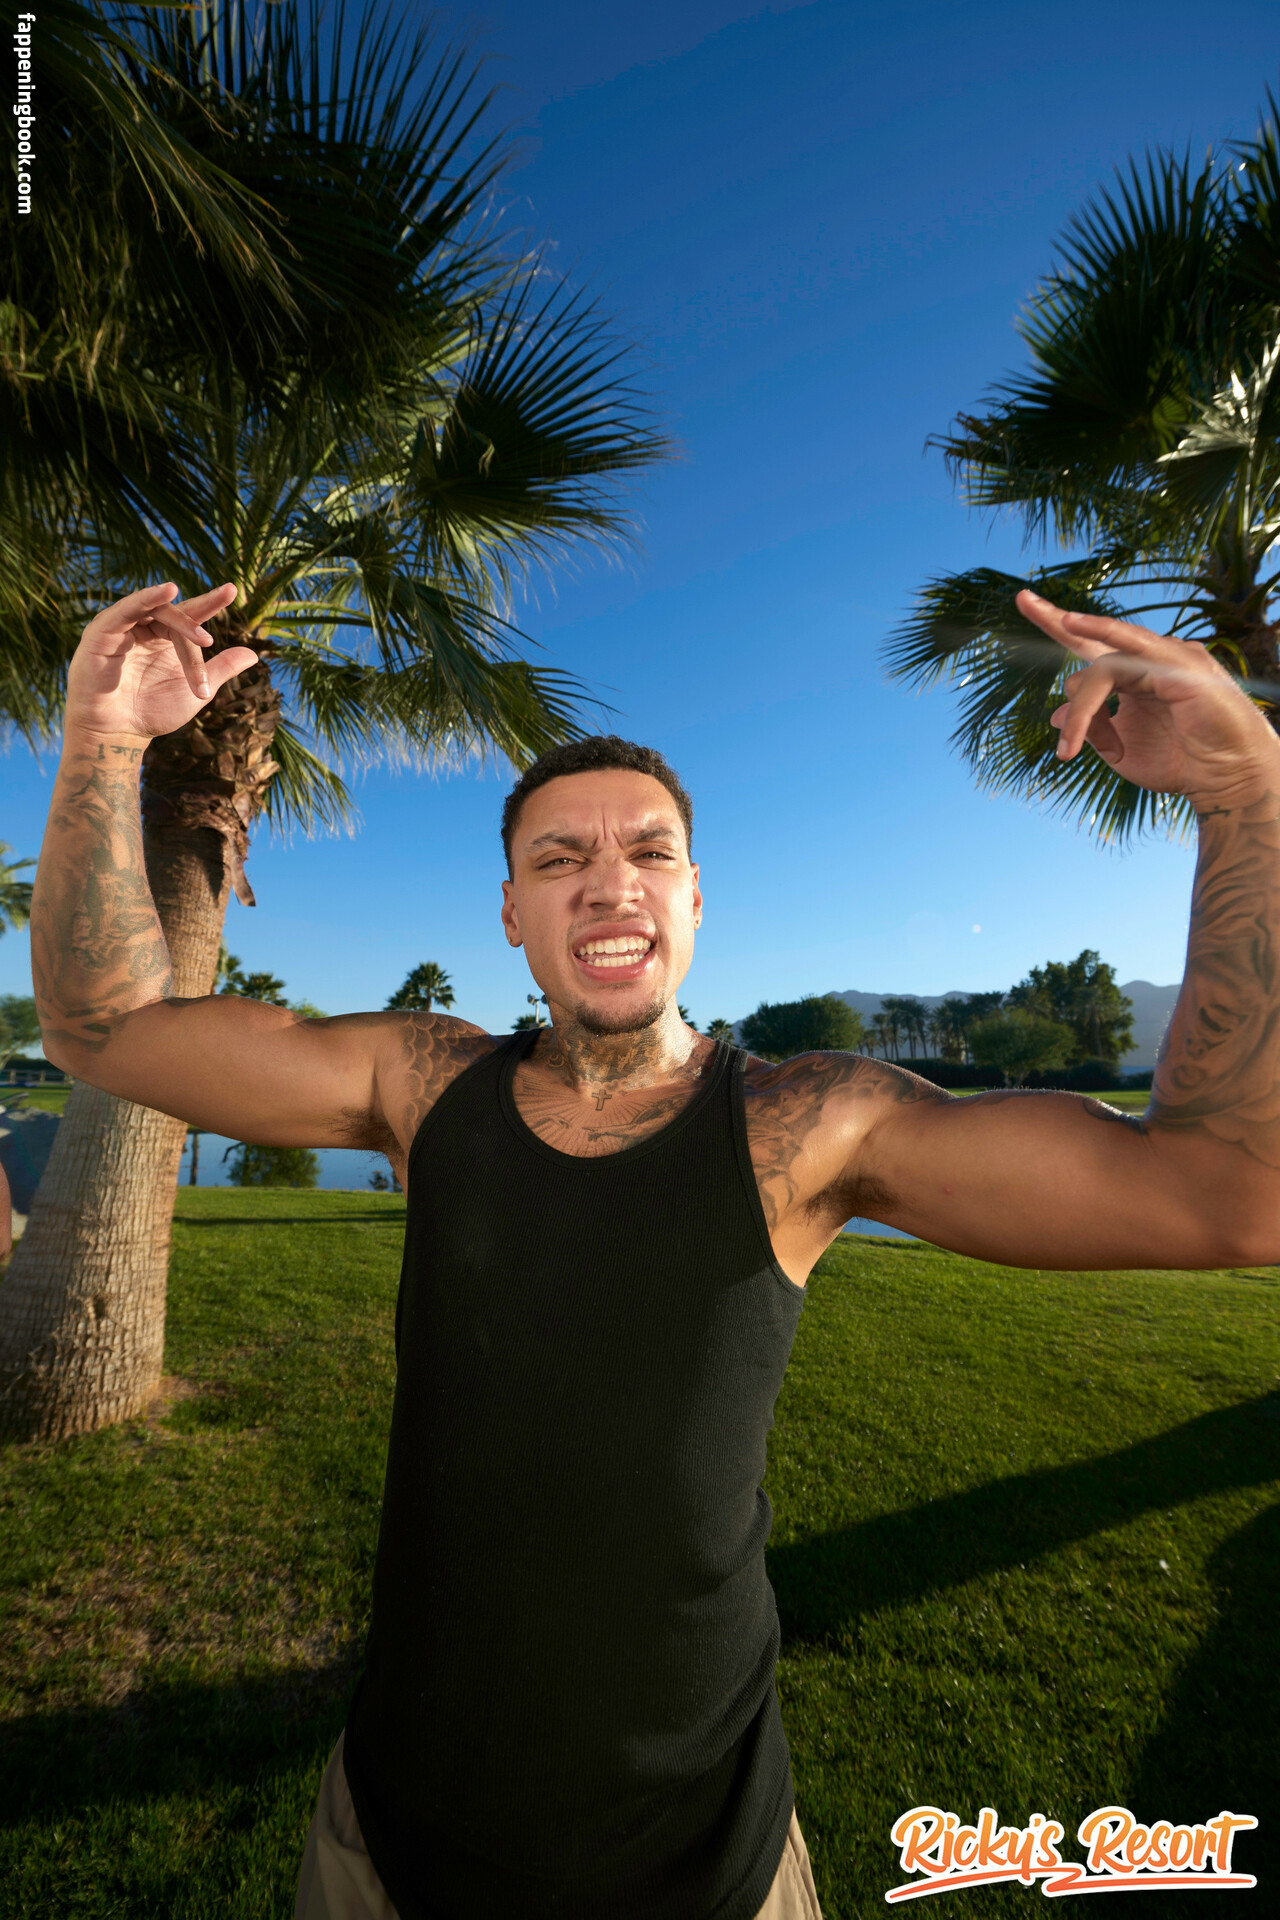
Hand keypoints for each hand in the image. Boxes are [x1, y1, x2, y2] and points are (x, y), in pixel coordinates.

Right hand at [64, 582, 257, 743]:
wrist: (118, 735)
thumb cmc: (152, 713)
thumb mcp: (195, 692)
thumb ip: (220, 670)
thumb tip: (254, 654)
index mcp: (163, 637)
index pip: (190, 614)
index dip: (210, 602)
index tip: (232, 590)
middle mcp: (142, 627)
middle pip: (173, 614)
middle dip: (193, 626)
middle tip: (210, 642)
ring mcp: (121, 627)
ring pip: (154, 612)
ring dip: (177, 620)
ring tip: (198, 631)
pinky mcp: (101, 632)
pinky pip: (124, 610)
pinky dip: (144, 599)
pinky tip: (166, 591)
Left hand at [1017, 590, 1279, 809]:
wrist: (1226, 778)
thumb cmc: (1180, 763)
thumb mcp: (1121, 750)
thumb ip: (1091, 727)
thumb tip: (1057, 713)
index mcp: (1133, 677)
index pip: (1090, 649)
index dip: (1058, 626)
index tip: (1025, 602)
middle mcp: (1147, 661)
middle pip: (1093, 639)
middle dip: (1056, 620)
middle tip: (1022, 599)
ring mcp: (1165, 658)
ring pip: (1103, 668)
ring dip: (1083, 709)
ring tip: (1070, 746)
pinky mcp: (1179, 666)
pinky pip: (1130, 656)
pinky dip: (1100, 667)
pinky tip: (1076, 644)